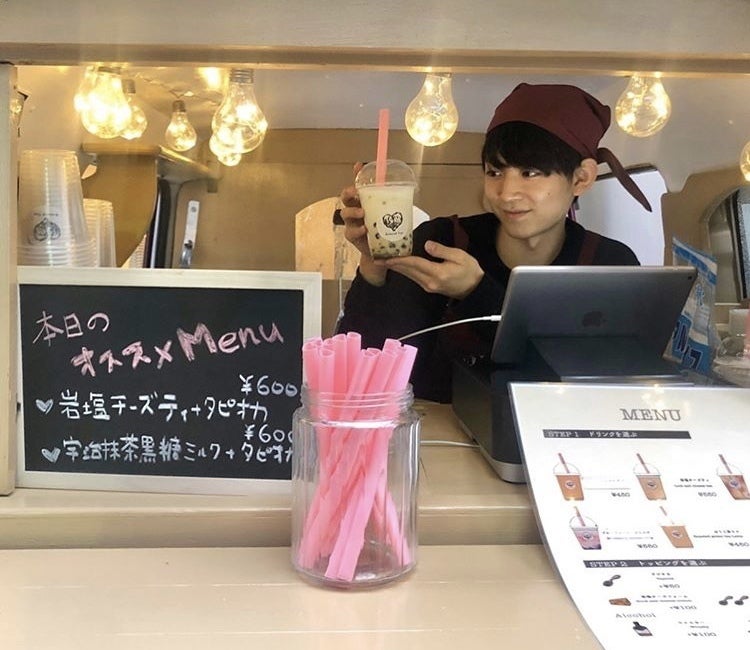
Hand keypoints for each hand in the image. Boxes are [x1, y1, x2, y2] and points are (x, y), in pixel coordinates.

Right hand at [339, 162, 386, 285]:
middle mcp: (355, 209)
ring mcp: (352, 223)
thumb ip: (395, 203)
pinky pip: (351, 232)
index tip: (359, 165)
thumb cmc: (385, 229)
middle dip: (348, 192)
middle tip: (356, 192)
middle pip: (346, 197)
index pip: (359, 185)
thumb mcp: (391, 214)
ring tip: (362, 213)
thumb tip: (408, 188)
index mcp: (364, 201)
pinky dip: (357, 230)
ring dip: (352, 211)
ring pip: (345, 213)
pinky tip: (364, 229)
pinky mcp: (352, 236)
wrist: (382, 251)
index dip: (357, 174)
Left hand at [381, 240, 483, 299]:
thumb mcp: (459, 256)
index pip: (415, 264)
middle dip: (392, 264)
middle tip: (378, 258)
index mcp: (437, 273)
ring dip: (396, 268)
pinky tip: (398, 265)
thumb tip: (427, 245)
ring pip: (409, 275)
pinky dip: (404, 270)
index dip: (400, 259)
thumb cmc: (470, 271)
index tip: (387, 256)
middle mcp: (430, 282)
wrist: (475, 289)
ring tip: (384, 260)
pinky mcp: (429, 287)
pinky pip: (413, 277)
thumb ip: (442, 251)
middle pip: (408, 271)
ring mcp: (428, 286)